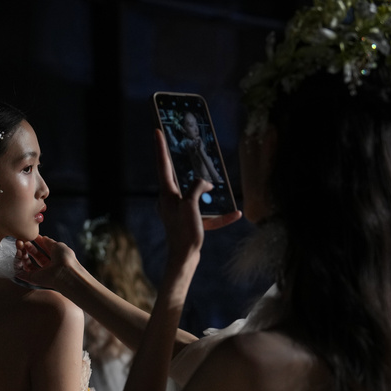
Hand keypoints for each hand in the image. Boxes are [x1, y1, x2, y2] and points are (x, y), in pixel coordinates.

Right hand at [14, 235, 77, 291]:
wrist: (64, 272)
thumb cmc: (64, 258)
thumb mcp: (58, 246)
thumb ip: (49, 242)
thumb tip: (43, 237)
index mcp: (56, 260)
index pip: (45, 250)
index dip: (39, 242)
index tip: (32, 235)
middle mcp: (48, 267)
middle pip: (36, 256)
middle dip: (29, 247)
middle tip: (23, 239)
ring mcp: (39, 274)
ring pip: (27, 263)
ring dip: (22, 253)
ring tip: (20, 243)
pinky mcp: (32, 279)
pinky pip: (21, 271)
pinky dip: (17, 262)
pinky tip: (18, 252)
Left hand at [154, 128, 207, 259]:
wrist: (184, 259)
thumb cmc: (183, 232)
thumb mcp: (190, 205)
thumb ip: (196, 188)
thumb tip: (205, 184)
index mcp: (166, 194)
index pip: (163, 165)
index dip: (161, 147)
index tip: (157, 131)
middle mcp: (170, 201)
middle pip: (177, 178)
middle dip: (182, 165)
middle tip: (183, 148)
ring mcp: (179, 212)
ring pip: (195, 196)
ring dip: (206, 193)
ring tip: (217, 187)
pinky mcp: (190, 223)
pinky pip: (206, 215)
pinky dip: (218, 215)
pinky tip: (234, 214)